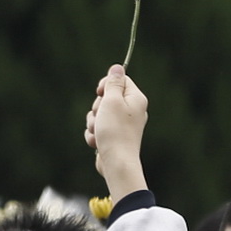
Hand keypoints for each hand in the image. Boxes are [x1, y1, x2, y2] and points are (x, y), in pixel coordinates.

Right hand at [85, 64, 147, 203]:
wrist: (116, 163)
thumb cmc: (115, 131)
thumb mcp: (112, 101)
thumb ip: (113, 83)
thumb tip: (117, 67)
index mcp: (136, 99)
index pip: (120, 80)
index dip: (106, 85)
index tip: (100, 93)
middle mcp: (132, 111)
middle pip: (107, 98)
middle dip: (97, 108)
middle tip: (101, 117)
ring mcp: (123, 125)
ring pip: (99, 115)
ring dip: (93, 123)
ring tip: (98, 132)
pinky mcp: (114, 137)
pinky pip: (98, 129)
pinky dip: (94, 135)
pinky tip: (97, 142)